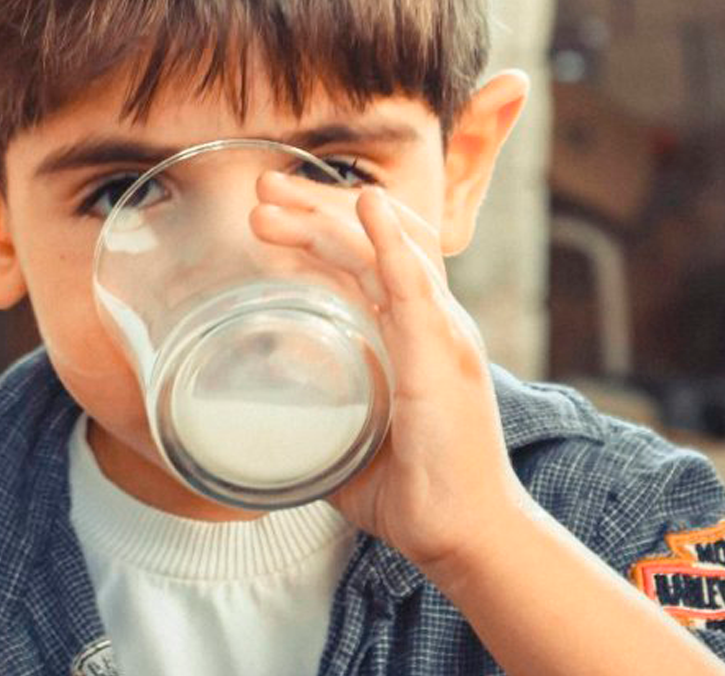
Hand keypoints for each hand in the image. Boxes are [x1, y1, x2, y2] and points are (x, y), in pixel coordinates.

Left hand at [250, 170, 530, 571]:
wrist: (463, 533)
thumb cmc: (415, 493)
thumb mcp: (348, 444)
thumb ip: (314, 424)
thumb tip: (261, 428)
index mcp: (413, 336)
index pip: (368, 262)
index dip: (321, 230)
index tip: (268, 216)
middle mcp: (431, 323)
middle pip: (374, 242)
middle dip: (314, 209)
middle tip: (260, 190)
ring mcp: (440, 334)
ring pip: (388, 250)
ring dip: (330, 216)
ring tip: (272, 196)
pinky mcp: (440, 357)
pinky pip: (416, 286)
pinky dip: (390, 242)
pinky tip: (366, 208)